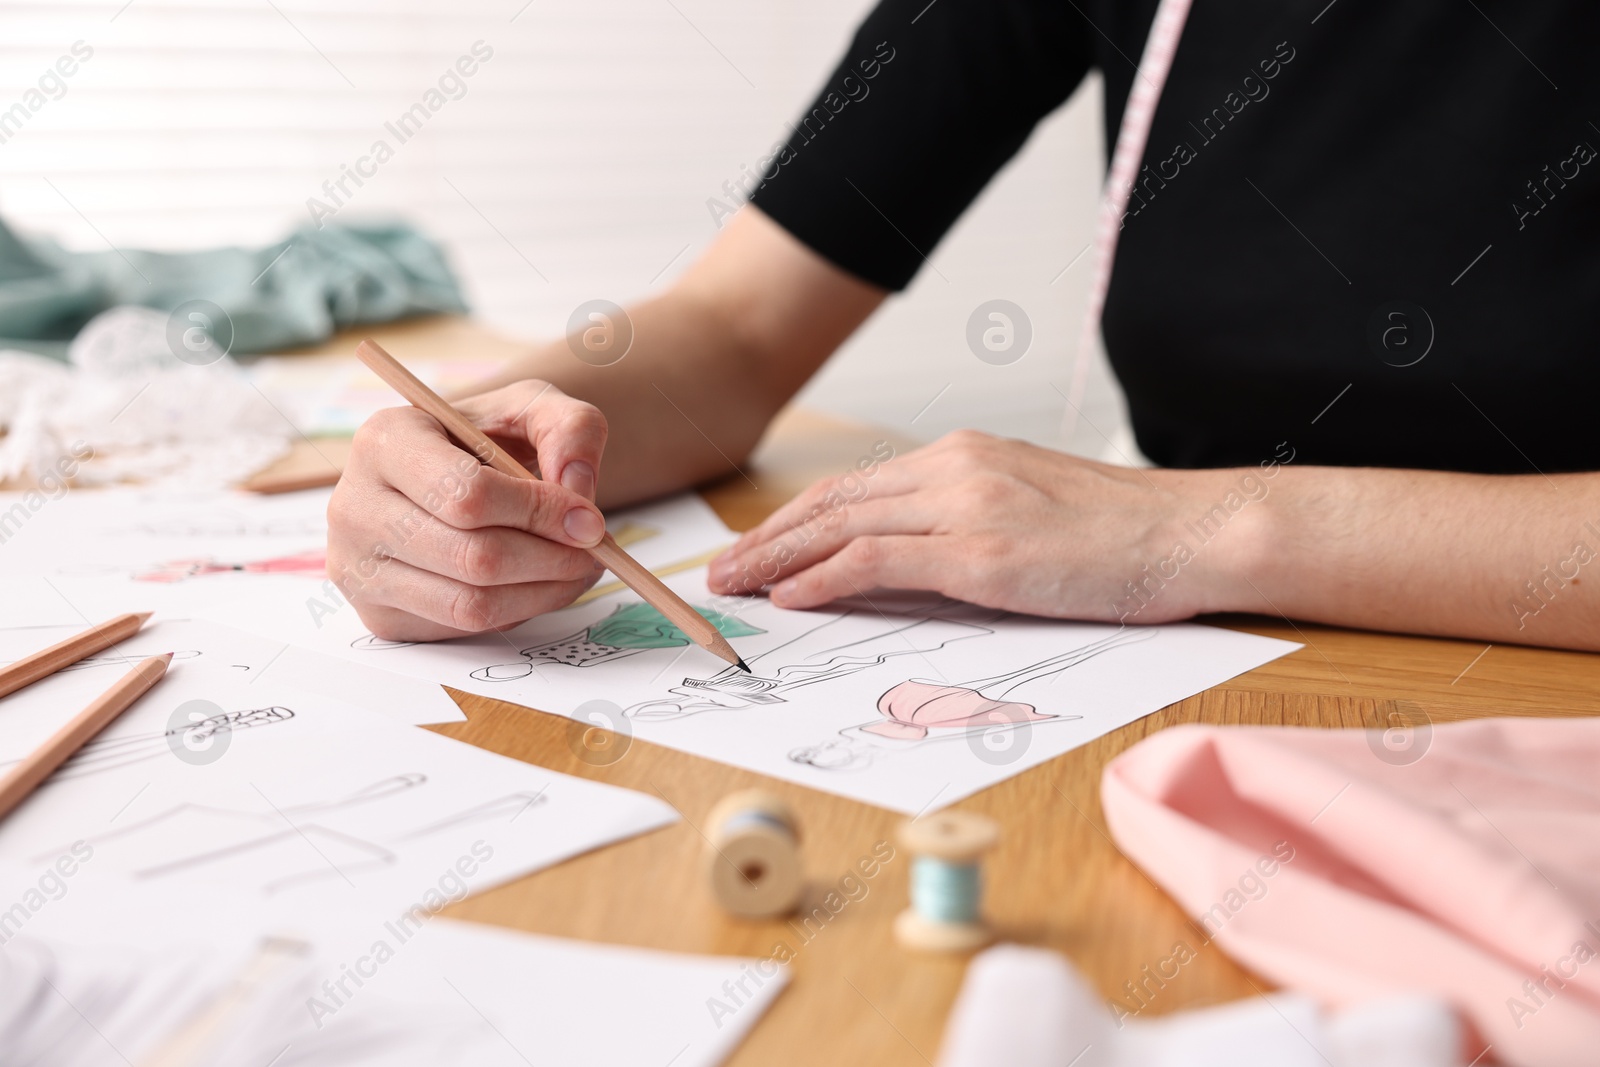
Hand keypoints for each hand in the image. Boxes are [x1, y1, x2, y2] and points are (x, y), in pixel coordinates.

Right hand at [326, 380, 610, 640]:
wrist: (451, 473)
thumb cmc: (489, 437)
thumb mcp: (534, 408)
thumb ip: (571, 429)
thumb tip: (578, 490)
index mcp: (385, 441)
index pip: (466, 494)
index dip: (539, 512)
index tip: (589, 519)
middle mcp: (355, 506)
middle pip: (473, 557)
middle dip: (551, 558)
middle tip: (594, 550)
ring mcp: (358, 567)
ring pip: (471, 603)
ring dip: (543, 592)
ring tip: (577, 568)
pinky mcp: (377, 614)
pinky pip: (462, 628)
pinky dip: (517, 611)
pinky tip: (537, 583)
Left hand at [707, 430, 1259, 622]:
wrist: (1193, 532)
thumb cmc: (1124, 534)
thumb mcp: (1030, 512)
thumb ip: (965, 523)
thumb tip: (910, 562)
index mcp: (964, 455)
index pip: (856, 488)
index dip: (796, 520)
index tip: (758, 548)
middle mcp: (954, 468)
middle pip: (834, 503)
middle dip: (768, 540)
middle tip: (721, 572)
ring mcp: (967, 505)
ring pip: (842, 527)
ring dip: (777, 560)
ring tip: (734, 587)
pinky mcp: (983, 551)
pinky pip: (879, 559)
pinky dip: (824, 576)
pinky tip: (789, 596)